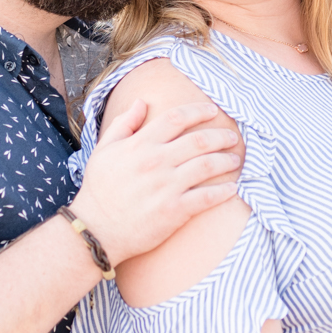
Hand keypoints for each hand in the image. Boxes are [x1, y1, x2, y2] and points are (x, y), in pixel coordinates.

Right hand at [71, 96, 242, 266]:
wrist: (96, 230)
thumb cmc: (99, 190)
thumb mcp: (104, 150)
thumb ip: (124, 124)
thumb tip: (141, 102)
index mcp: (140, 144)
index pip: (176, 118)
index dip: (198, 111)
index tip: (212, 110)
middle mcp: (156, 161)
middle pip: (199, 140)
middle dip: (221, 136)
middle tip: (231, 137)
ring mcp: (167, 186)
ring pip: (208, 166)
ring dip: (227, 160)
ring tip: (235, 160)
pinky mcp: (175, 210)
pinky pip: (207, 197)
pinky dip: (223, 192)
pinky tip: (232, 188)